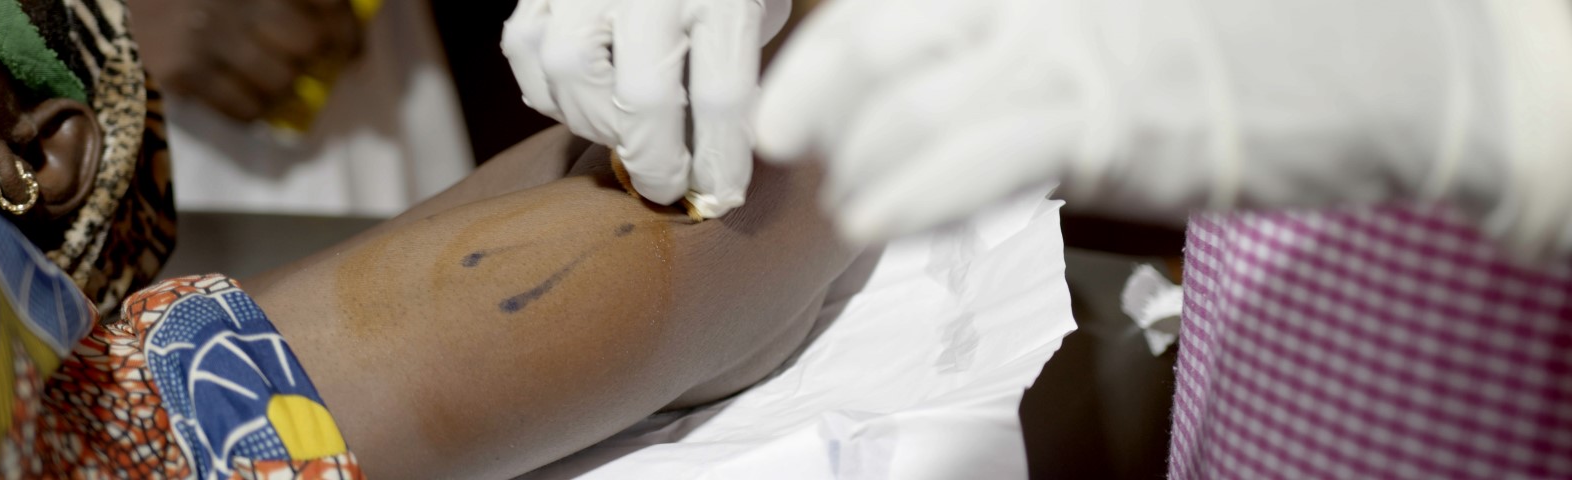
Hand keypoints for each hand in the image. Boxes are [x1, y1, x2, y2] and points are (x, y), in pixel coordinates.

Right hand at [131, 0, 365, 121]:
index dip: (347, 29)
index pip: (326, 2)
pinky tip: (242, 93)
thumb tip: (339, 24)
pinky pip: (244, 108)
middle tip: (304, 62)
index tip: (350, 48)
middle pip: (309, 44)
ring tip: (267, 76)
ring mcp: (205, 37)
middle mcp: (233, 0)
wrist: (111, 3)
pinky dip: (252, 108)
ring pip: (281, 82)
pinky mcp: (181, 72)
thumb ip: (286, 1)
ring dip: (280, 85)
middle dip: (312, 58)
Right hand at [502, 0, 790, 217]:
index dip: (719, 163)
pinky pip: (526, 47)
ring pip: (570, 70)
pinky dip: (549, 89)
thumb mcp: (757, 9)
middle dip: (654, 159)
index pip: (721, 97)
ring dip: (597, 123)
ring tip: (626, 134)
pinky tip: (584, 99)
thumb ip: (740, 72)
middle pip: (642, 96)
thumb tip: (717, 160)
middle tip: (665, 186)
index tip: (721, 195)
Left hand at [757, 0, 1571, 259]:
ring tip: (842, 189)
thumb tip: (950, 32)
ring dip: (855, 155)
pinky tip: (879, 214)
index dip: (840, 29)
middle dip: (813, 86)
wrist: (1404, 58)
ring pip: (914, 104)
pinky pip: (977, 163)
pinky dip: (911, 192)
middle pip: (883, 30)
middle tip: (779, 129)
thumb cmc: (1268, 20)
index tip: (801, 74)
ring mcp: (1079, 48)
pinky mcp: (1115, 124)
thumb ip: (1037, 10)